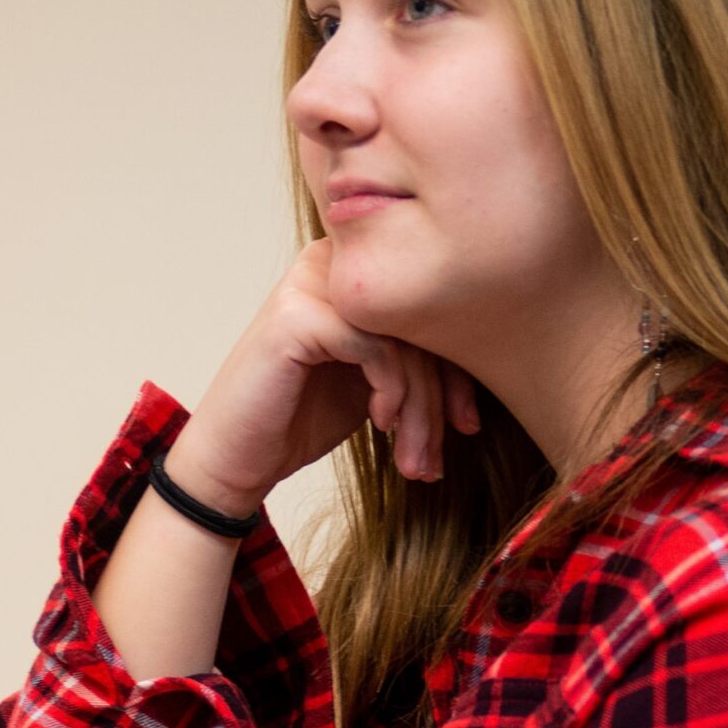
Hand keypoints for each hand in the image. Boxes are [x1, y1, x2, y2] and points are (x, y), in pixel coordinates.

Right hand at [165, 238, 477, 516]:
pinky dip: (389, 390)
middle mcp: (329, 266)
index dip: (458, 372)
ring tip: (414, 461)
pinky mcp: (296, 316)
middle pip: (419, 323)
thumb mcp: (373, 383)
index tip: (467, 426)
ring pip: (403, 339)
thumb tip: (495, 359)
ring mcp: (309, 286)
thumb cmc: (297, 421)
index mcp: (350, 275)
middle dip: (438, 400)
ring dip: (418, 410)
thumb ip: (414, 357)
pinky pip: (375, 346)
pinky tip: (381, 423)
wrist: (232, 460)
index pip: (428, 309)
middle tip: (436, 458)